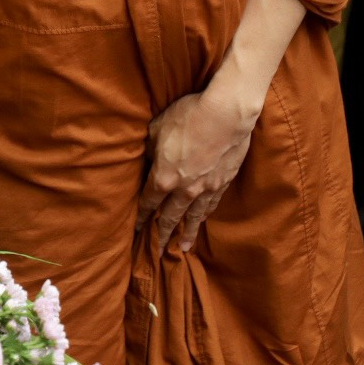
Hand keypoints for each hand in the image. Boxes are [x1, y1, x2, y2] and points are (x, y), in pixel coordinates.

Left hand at [136, 87, 256, 253]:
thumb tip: (148, 158)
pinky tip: (202, 221)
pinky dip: (204, 216)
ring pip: (193, 217)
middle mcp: (184, 189)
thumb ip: (150, 148)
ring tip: (183, 248)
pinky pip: (211, 205)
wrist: (226, 115)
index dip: (141, 216)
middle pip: (170, 216)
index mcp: (163, 178)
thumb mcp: (157, 129)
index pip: (148, 202)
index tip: (137, 228)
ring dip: (186, 233)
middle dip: (161, 233)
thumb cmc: (188, 117)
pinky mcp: (223, 183)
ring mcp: (206, 188)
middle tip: (157, 249)